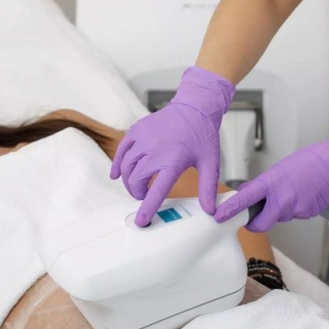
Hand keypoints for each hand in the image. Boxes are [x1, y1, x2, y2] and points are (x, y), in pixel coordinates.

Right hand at [110, 67, 234, 225]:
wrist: (194, 107)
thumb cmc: (203, 135)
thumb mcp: (210, 163)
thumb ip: (208, 189)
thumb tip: (210, 211)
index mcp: (173, 161)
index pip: (156, 191)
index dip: (147, 208)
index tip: (141, 221)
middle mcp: (154, 150)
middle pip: (136, 180)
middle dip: (136, 193)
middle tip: (143, 197)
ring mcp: (143, 139)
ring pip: (126, 167)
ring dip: (128, 181)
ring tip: (136, 187)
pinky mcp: (137, 130)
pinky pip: (121, 151)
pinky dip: (117, 164)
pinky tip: (117, 174)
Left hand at [214, 135, 328, 231]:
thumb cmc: (309, 161)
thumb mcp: (279, 169)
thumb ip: (263, 184)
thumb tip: (249, 193)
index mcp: (271, 183)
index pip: (245, 199)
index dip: (230, 210)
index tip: (219, 216)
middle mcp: (282, 199)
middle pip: (261, 223)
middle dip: (255, 222)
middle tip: (254, 216)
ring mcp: (295, 209)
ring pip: (279, 218)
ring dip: (278, 210)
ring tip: (290, 191)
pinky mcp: (307, 214)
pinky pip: (293, 215)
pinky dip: (293, 208)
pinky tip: (302, 194)